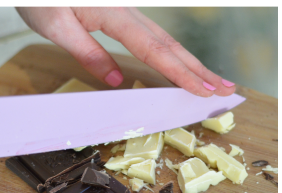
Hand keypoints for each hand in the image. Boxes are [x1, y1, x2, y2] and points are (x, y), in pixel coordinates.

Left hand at [16, 6, 235, 96]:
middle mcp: (128, 13)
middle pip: (172, 46)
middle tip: (227, 89)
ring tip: (215, 81)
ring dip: (193, 63)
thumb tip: (116, 80)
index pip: (155, 51)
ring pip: (168, 41)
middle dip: (201, 70)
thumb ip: (87, 52)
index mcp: (115, 15)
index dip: (182, 73)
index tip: (204, 90)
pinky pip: (156, 38)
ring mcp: (128, 13)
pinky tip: (183, 65)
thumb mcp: (54, 25)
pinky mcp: (123, 15)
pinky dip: (175, 54)